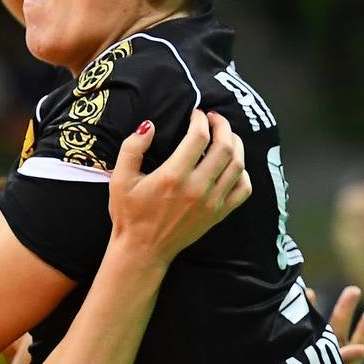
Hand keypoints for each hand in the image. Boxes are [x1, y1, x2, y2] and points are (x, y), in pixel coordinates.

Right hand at [107, 110, 251, 268]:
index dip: (201, 119)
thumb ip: (132, 148)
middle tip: (215, 118)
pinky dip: (242, 173)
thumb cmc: (129, 213)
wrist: (143, 250)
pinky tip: (232, 165)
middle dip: (223, 126)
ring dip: (236, 144)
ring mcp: (211, 202)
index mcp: (173, 176)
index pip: (199, 137)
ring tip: (226, 136)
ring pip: (238, 165)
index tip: (196, 113)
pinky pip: (243, 189)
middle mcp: (197, 188)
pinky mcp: (218, 214)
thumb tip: (148, 125)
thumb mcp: (120, 178)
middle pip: (225, 147)